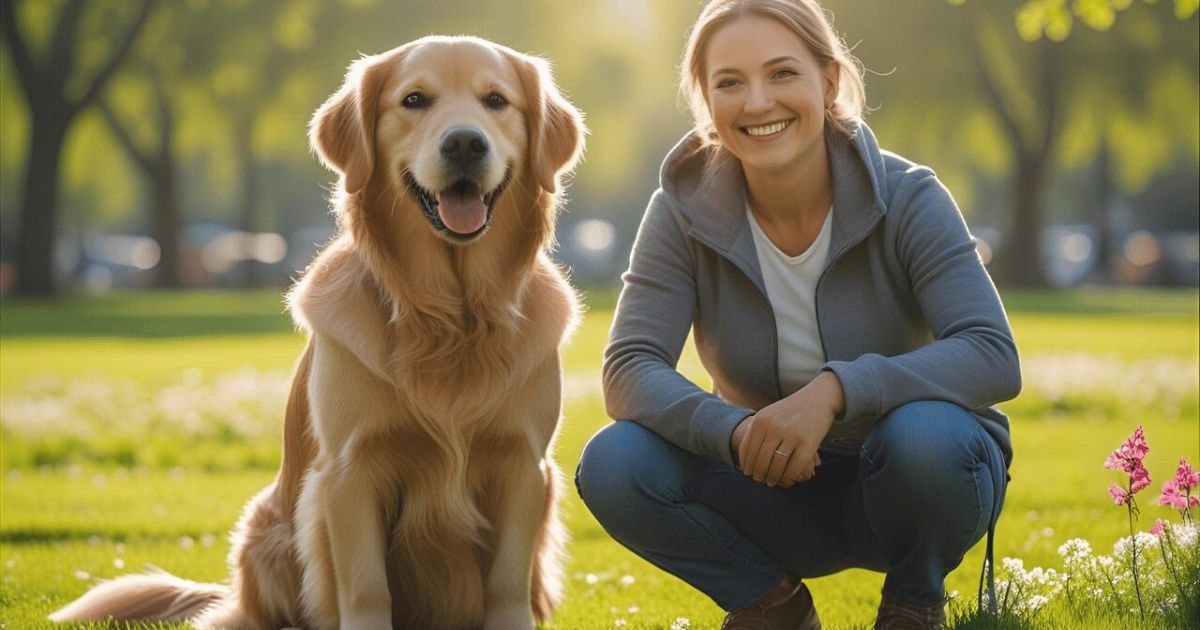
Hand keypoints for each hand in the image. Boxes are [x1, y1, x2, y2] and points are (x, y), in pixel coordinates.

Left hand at [732, 371, 844, 487]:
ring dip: (773, 478)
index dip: (747, 465)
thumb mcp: (769, 414)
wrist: (819, 397)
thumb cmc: (792, 409)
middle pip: (760, 460)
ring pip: (776, 466)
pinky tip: (789, 479)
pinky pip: (794, 467)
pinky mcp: (807, 442)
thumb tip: (744, 459)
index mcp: (760, 421)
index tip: (748, 473)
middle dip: (758, 474)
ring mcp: (790, 435)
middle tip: (760, 480)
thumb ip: (756, 432)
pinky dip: (790, 476)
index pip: (747, 450)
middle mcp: (773, 427)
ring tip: (772, 482)